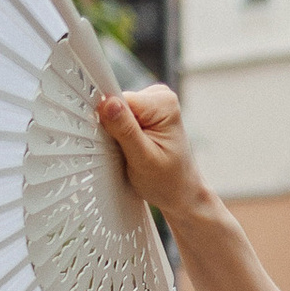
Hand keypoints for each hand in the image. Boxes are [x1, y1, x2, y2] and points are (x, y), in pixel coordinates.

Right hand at [96, 85, 209, 229]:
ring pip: (116, 110)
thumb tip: (108, 103)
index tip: (112, 138)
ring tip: (132, 151)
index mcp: (164, 104)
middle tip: (127, 150)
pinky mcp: (145, 112)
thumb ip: (125, 129)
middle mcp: (160, 98)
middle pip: (117, 103)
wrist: (180, 192)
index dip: (109, 119)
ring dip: (118, 132)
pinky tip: (132, 146)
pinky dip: (121, 133)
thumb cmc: (168, 180)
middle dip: (114, 127)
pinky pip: (120, 116)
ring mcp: (153, 104)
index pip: (119, 99)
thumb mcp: (143, 158)